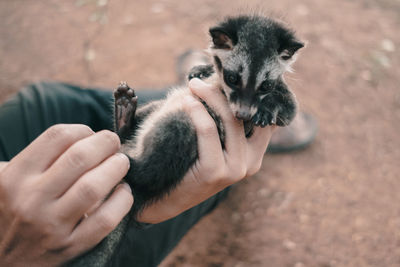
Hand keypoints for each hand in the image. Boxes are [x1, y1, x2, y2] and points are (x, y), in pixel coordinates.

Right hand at [0, 125, 132, 265]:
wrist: (2, 261)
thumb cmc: (12, 212)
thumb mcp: (8, 181)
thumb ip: (36, 158)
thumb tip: (79, 136)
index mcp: (14, 177)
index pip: (57, 137)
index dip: (83, 130)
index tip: (92, 134)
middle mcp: (31, 199)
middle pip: (80, 157)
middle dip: (106, 143)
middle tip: (114, 144)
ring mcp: (51, 225)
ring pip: (94, 187)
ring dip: (116, 168)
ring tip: (121, 163)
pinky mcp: (70, 246)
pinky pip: (105, 220)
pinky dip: (122, 201)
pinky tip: (123, 192)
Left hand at [138, 78, 274, 222]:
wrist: (164, 199)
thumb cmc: (186, 164)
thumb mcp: (211, 142)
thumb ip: (222, 121)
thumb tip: (216, 83)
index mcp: (254, 155)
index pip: (262, 118)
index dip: (245, 95)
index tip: (223, 79)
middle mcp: (251, 163)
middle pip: (245, 115)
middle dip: (222, 92)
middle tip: (198, 80)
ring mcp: (236, 169)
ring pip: (230, 120)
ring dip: (209, 97)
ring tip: (191, 86)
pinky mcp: (216, 171)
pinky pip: (209, 131)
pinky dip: (197, 112)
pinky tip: (186, 101)